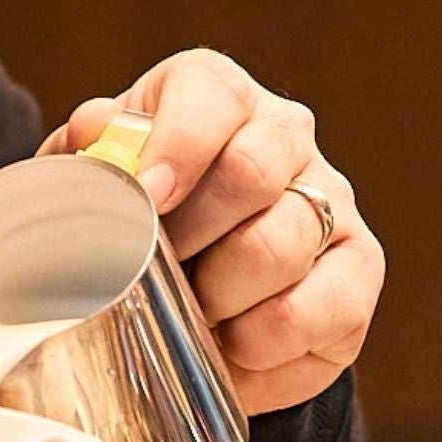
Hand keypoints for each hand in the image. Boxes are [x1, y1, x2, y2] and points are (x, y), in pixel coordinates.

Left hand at [46, 50, 379, 415]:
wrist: (186, 296)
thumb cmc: (133, 226)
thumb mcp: (93, 185)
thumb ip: (84, 156)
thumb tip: (94, 132)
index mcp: (216, 97)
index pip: (211, 93)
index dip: (177, 145)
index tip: (147, 198)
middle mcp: (285, 136)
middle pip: (250, 172)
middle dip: (189, 236)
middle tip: (152, 274)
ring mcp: (331, 202)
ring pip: (278, 248)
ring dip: (216, 298)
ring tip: (186, 315)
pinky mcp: (357, 273)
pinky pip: (315, 313)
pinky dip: (259, 344)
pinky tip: (228, 347)